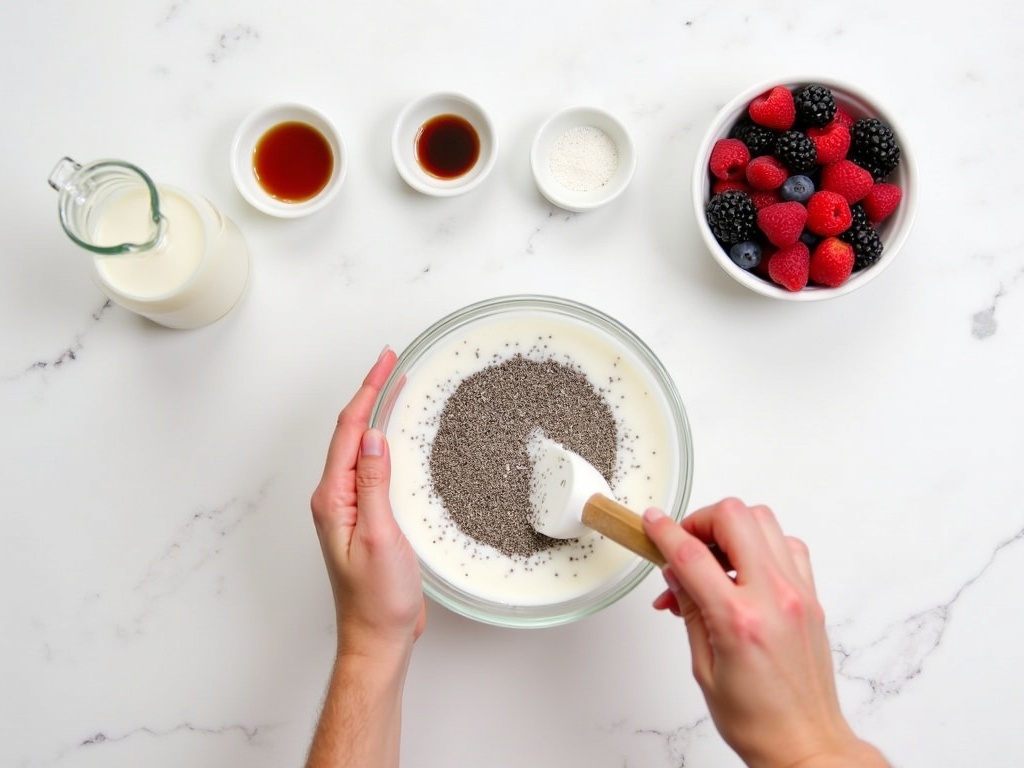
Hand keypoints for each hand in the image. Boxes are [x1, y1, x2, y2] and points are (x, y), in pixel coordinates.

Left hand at [310, 348, 425, 658]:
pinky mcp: (367, 518)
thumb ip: (374, 485)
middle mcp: (336, 498)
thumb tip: (375, 437)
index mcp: (333, 498)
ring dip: (378, 415)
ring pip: (362, 448)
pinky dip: (387, 444)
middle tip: (393, 363)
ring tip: (396, 387)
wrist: (377, 638)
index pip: (350, 431)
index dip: (368, 392)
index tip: (385, 362)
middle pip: (352, 433)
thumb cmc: (377, 600)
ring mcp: (350, 508)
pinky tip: (400, 438)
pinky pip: (373, 469)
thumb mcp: (381, 537)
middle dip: (371, 393)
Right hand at [644, 499, 886, 767]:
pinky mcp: (812, 597)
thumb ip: (690, 610)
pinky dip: (761, 543)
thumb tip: (675, 572)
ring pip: (764, 521)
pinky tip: (744, 568)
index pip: (692, 555)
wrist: (805, 743)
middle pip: (735, 517)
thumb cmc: (757, 720)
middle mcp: (774, 597)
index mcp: (739, 620)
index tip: (651, 522)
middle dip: (701, 520)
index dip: (664, 532)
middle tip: (684, 543)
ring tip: (712, 558)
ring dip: (731, 528)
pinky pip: (788, 545)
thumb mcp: (704, 667)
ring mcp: (798, 593)